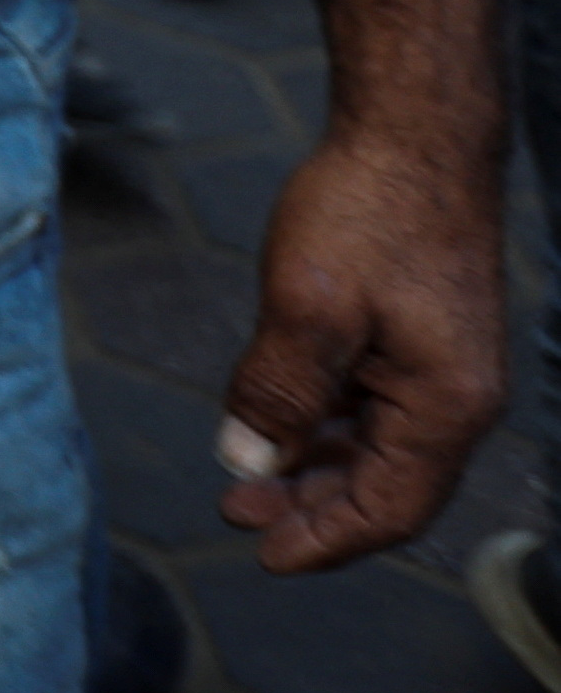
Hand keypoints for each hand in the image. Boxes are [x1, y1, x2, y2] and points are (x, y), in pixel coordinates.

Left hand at [216, 124, 506, 569]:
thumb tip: (247, 462)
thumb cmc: (368, 211)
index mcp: (444, 406)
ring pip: (376, 447)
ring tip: (247, 478)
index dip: (327, 541)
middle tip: (236, 515)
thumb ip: (277, 391)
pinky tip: (279, 421)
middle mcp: (455, 399)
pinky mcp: (420, 338)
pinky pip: (374, 406)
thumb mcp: (307, 306)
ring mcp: (441, 368)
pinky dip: (326, 423)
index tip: (264, 556)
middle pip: (384, 487)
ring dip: (313, 466)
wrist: (414, 135)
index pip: (389, 510)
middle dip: (311, 508)